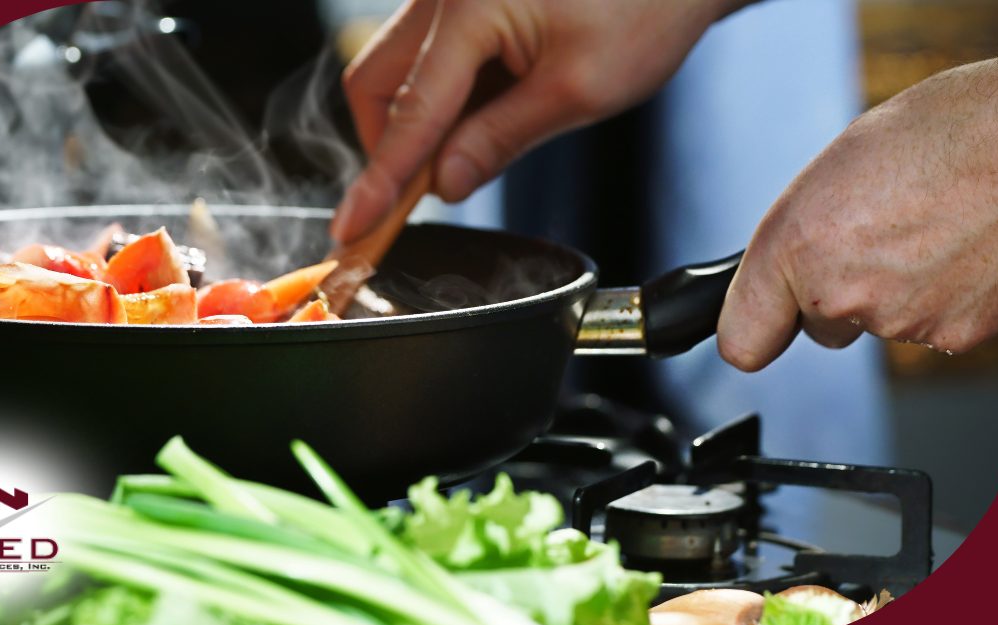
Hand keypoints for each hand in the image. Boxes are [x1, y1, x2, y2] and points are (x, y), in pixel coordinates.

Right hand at [332, 0, 745, 242]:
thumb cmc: (646, 7)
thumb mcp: (578, 90)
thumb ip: (501, 140)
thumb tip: (446, 184)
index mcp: (469, 5)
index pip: (409, 112)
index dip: (380, 179)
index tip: (351, 229)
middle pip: (375, 81)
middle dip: (388, 146)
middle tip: (421, 195)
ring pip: (395, 70)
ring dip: (417, 123)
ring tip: (471, 151)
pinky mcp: (463, 0)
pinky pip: (427, 57)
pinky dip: (440, 99)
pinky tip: (485, 116)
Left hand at [717, 54, 997, 370]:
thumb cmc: (952, 130)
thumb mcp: (842, 165)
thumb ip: (805, 230)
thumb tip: (792, 267)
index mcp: (797, 243)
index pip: (741, 340)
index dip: (756, 329)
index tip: (762, 323)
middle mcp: (840, 292)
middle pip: (819, 323)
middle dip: (839, 291)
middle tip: (881, 233)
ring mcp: (900, 320)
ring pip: (878, 322)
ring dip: (896, 287)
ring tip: (932, 225)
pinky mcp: (955, 335)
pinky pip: (931, 324)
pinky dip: (943, 296)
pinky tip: (963, 247)